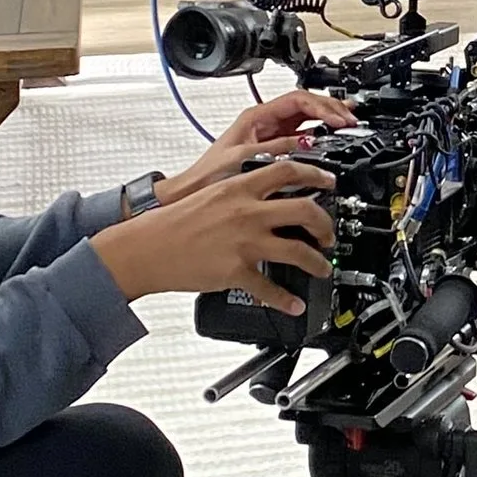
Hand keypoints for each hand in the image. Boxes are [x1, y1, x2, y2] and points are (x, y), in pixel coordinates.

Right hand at [92, 156, 335, 312]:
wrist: (147, 247)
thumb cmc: (174, 221)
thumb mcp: (213, 193)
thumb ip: (243, 192)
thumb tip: (271, 195)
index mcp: (240, 187)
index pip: (290, 171)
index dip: (317, 175)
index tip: (329, 181)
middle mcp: (247, 212)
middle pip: (306, 210)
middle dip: (325, 224)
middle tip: (329, 234)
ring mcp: (243, 242)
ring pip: (298, 251)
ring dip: (317, 263)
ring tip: (321, 268)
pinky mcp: (236, 271)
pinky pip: (270, 289)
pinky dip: (286, 300)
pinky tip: (293, 304)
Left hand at [154, 87, 352, 211]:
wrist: (193, 195)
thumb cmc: (208, 176)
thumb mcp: (246, 159)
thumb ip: (278, 149)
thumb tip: (308, 144)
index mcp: (256, 116)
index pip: (298, 100)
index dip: (323, 107)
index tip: (339, 120)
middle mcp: (264, 123)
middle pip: (307, 106)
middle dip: (332, 111)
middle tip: (353, 121)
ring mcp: (270, 136)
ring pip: (307, 121)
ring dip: (329, 123)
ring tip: (350, 127)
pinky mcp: (274, 152)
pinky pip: (303, 139)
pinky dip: (320, 140)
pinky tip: (333, 144)